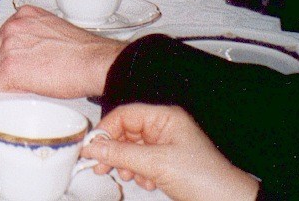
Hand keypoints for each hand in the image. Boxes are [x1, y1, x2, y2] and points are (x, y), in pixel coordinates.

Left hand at [0, 5, 125, 97]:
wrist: (92, 63)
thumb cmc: (82, 51)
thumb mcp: (53, 28)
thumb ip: (34, 32)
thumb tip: (29, 47)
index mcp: (23, 15)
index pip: (6, 36)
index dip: (18, 51)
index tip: (29, 59)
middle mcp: (12, 27)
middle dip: (12, 62)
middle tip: (34, 71)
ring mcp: (8, 47)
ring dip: (13, 76)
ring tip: (36, 78)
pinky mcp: (9, 68)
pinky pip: (0, 83)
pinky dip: (13, 89)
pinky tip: (32, 86)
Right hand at [82, 104, 258, 200]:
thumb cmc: (205, 179)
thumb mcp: (156, 164)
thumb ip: (121, 154)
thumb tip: (93, 148)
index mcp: (165, 118)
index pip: (125, 115)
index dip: (106, 130)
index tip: (92, 148)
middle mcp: (165, 128)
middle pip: (126, 132)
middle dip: (114, 150)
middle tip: (102, 165)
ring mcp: (167, 146)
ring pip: (132, 149)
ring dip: (126, 164)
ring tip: (127, 176)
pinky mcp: (168, 163)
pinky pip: (142, 162)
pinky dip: (138, 172)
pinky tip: (144, 182)